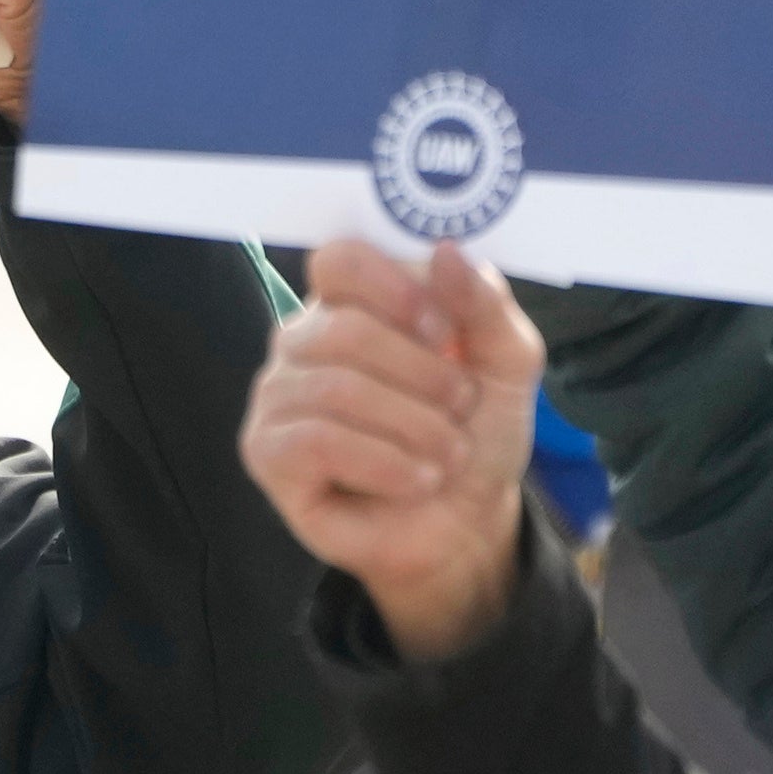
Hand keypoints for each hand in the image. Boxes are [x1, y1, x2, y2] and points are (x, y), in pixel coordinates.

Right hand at [239, 236, 541, 659]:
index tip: (446, 334)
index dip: (394, 289)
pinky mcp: (266, 453)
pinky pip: (316, 442)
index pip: (340, 260)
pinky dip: (383, 463)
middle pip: (343, 327)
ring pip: (335, 388)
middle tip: (462, 405)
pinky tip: (416, 479)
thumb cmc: (473, 432)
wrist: (465, 521)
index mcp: (351, 303)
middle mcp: (303, 341)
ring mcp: (278, 396)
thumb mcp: (506, 363)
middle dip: (423, 374)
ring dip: (414, 427)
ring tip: (447, 454)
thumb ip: (485, 304)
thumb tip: (445, 251)